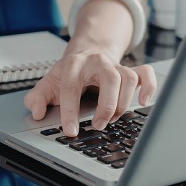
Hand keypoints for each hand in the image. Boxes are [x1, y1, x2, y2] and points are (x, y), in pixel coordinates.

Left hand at [24, 52, 155, 136]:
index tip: (71, 131)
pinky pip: (146, 74)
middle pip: (110, 78)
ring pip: (128, 78)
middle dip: (106, 106)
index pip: (71, 88)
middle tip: (98, 126)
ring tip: (113, 119)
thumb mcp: (47, 83)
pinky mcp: (130, 70)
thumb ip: (37, 98)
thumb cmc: (67, 73)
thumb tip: (37, 113)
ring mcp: (115, 65)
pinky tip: (143, 102)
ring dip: (124, 102)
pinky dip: (149, 87)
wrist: (85, 54)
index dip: (70, 112)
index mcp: (73, 65)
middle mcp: (97, 62)